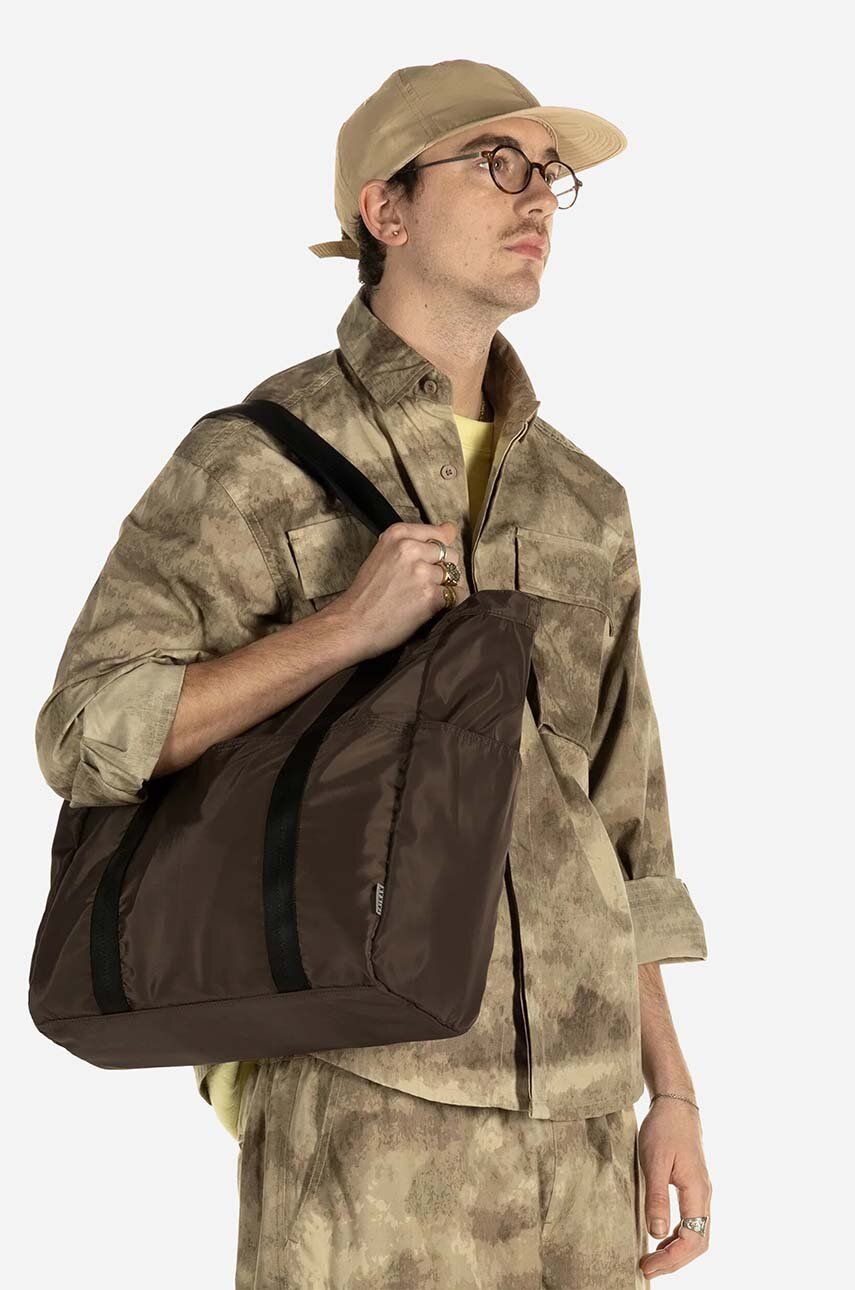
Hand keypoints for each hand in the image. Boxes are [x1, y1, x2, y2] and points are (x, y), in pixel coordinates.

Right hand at [331, 520, 470, 658]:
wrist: (352, 624)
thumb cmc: (365, 594)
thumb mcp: (383, 554)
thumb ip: (413, 542)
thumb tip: (450, 529)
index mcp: (398, 535)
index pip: (439, 532)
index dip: (441, 549)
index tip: (435, 559)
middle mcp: (410, 549)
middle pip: (451, 554)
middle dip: (444, 569)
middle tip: (424, 585)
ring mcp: (421, 572)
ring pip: (455, 575)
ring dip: (445, 587)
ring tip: (423, 598)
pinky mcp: (429, 596)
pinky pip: (456, 595)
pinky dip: (449, 603)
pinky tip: (431, 608)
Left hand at [638, 1098, 711, 1279]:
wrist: (675, 1104)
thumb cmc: (664, 1129)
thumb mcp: (654, 1162)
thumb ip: (657, 1198)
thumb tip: (657, 1234)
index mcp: (697, 1191)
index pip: (692, 1239)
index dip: (671, 1259)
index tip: (648, 1266)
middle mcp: (704, 1195)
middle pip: (698, 1242)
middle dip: (675, 1261)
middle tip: (647, 1269)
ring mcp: (701, 1191)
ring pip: (697, 1234)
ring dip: (677, 1251)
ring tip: (652, 1260)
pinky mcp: (694, 1187)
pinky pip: (692, 1221)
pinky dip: (678, 1237)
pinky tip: (661, 1238)